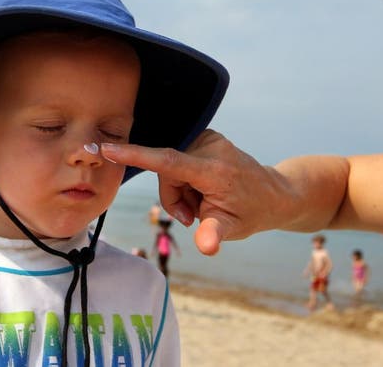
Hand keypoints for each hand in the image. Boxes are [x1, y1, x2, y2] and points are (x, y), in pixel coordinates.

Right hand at [102, 130, 291, 255]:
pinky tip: (203, 187)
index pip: (167, 160)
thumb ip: (214, 234)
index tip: (109, 147)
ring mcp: (207, 137)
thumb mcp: (233, 229)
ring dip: (180, 189)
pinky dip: (185, 178)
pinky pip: (177, 159)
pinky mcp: (204, 135)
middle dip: (174, 198)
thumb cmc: (251, 212)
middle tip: (195, 214)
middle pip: (166, 173)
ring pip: (169, 167)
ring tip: (203, 201)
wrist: (273, 193)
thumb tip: (207, 247)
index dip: (136, 155)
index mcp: (214, 169)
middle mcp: (210, 146)